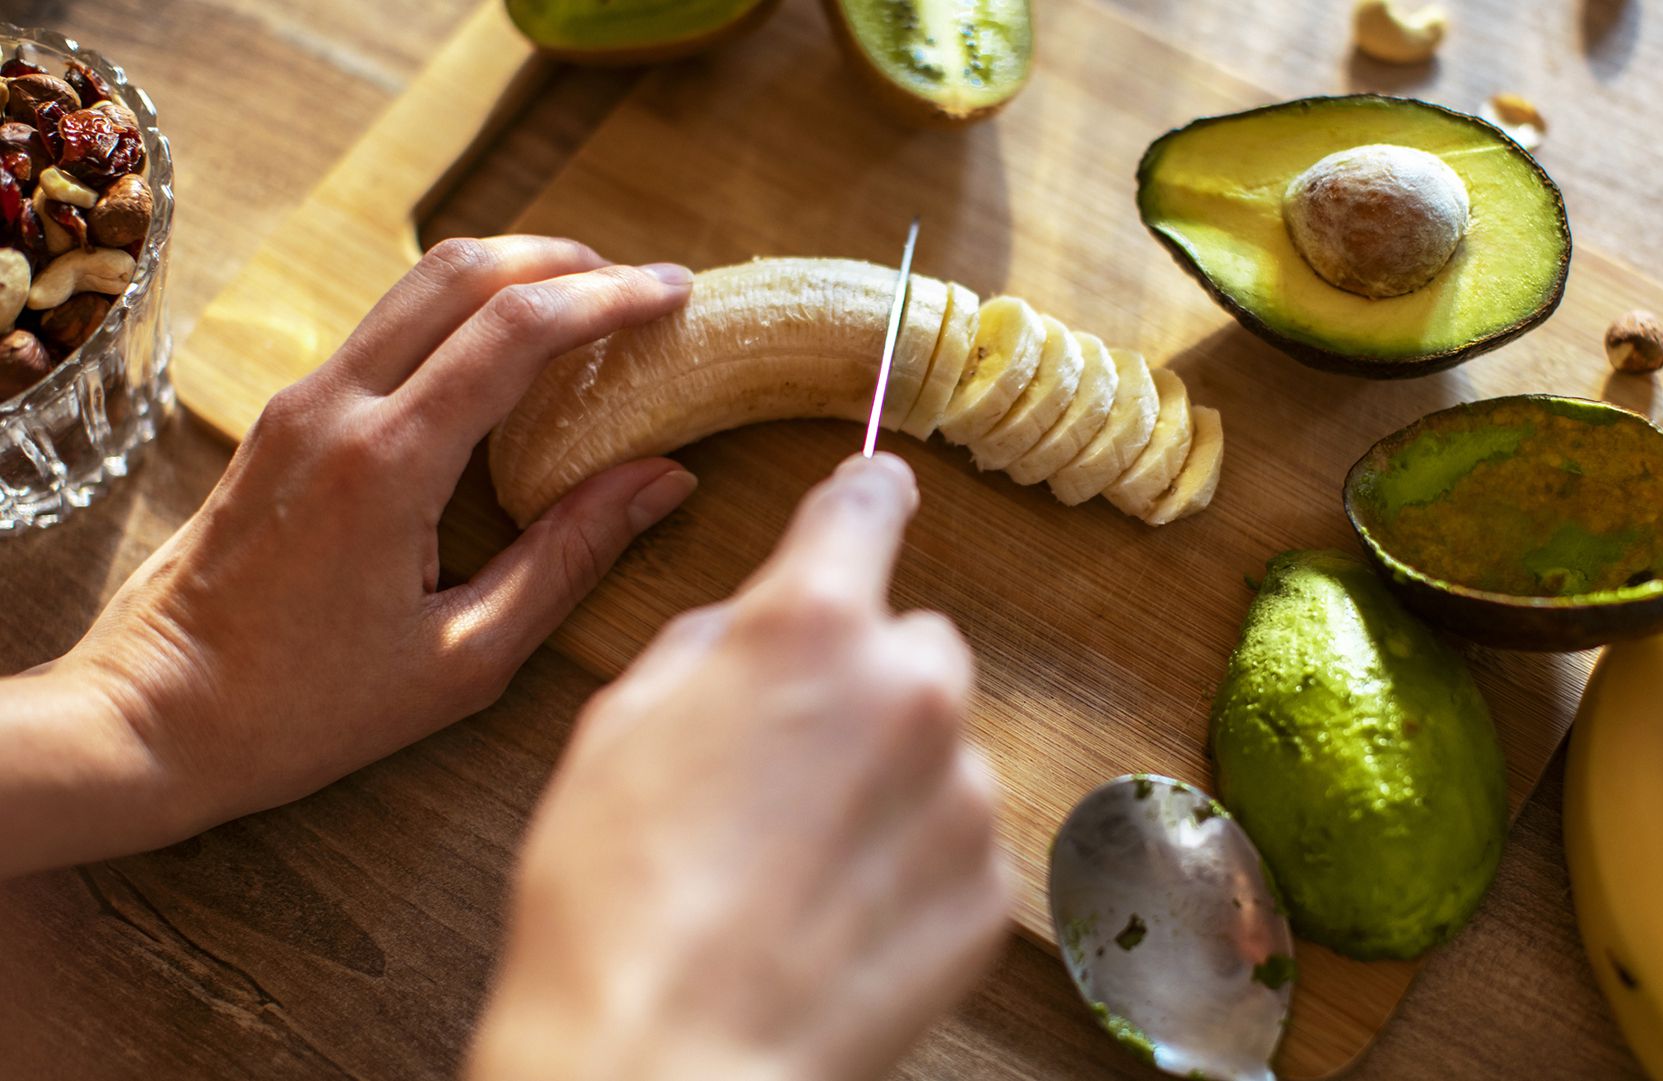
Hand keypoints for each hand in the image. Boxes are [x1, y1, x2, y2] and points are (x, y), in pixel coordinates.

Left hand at [4, 236, 698, 872]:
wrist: (150, 717)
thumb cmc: (307, 709)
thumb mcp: (466, 658)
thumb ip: (570, 556)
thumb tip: (663, 481)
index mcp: (387, 465)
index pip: (514, 329)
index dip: (607, 297)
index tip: (675, 294)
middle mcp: (336, 407)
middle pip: (462, 271)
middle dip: (564, 260)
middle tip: (641, 287)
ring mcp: (300, 403)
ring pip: (418, 285)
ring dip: (511, 275)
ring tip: (588, 304)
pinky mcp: (285, 417)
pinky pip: (387, 328)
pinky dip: (462, 314)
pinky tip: (508, 357)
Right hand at [468, 455, 1010, 1080]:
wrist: (665, 1059)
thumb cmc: (613, 897)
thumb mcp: (619, 725)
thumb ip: (712, 644)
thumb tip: (753, 628)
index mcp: (812, 627)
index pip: (868, 506)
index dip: (865, 497)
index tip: (875, 497)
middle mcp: (912, 690)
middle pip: (916, 642)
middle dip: (865, 679)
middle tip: (788, 757)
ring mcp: (966, 794)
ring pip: (941, 748)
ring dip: (892, 778)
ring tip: (799, 860)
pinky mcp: (989, 887)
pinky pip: (959, 841)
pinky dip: (914, 861)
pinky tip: (837, 912)